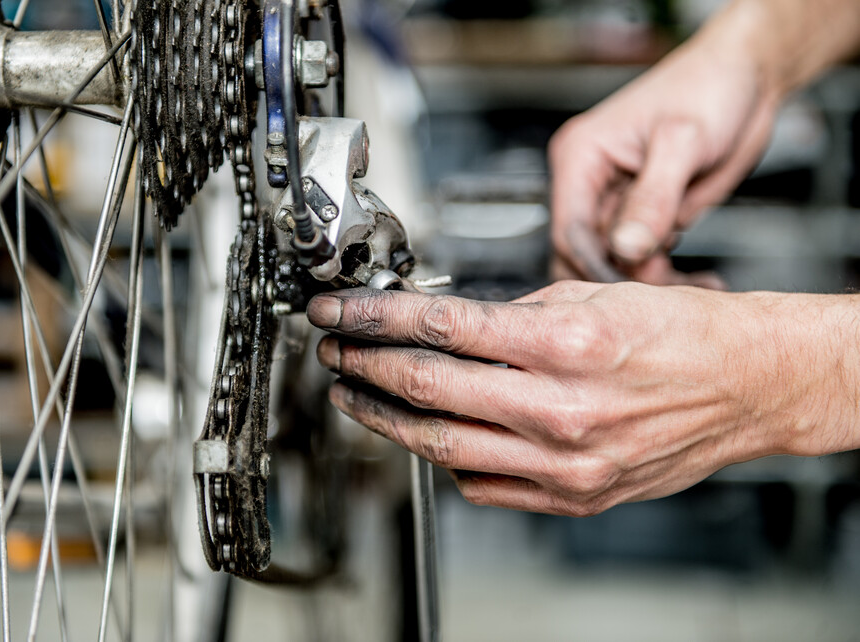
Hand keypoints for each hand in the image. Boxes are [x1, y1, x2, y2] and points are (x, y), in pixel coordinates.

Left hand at [307, 285, 859, 515]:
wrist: (745, 386)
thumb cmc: (681, 335)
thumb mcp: (592, 296)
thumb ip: (514, 316)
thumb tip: (451, 328)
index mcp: (565, 344)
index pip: (439, 326)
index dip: (373, 317)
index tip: (339, 311)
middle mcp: (562, 408)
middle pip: (429, 386)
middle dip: (364, 365)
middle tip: (333, 351)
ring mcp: (565, 462)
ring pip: (444, 443)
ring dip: (387, 417)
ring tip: (355, 396)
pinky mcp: (572, 494)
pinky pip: (484, 483)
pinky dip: (445, 460)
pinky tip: (425, 435)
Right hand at [549, 9, 783, 286]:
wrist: (747, 79)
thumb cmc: (709, 88)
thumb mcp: (682, 141)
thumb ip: (652, 198)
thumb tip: (626, 249)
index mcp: (581, 157)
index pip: (569, 230)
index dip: (597, 265)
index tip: (631, 291)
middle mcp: (592, 183)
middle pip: (586, 255)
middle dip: (624, 278)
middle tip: (669, 289)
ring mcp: (618, 203)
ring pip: (616, 264)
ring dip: (652, 283)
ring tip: (696, 284)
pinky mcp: (646, 216)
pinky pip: (644, 261)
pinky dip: (669, 277)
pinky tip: (700, 280)